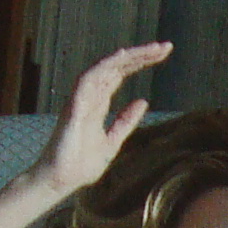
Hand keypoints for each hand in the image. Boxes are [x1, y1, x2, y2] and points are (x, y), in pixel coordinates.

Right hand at [26, 42, 172, 198]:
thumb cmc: (82, 164)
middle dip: (140, 55)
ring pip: (105, 69)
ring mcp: (81, 100)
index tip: (162, 54)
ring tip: (150, 50)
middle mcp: (90, 96)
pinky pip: (87, 81)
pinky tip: (121, 58)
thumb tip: (143, 101)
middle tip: (165, 46)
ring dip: (127, 57)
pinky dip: (104, 68)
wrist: (62, 180)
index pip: (120, 75)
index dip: (140, 63)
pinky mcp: (74, 107)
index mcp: (99, 103)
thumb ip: (126, 121)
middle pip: (116, 67)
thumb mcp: (113, 141)